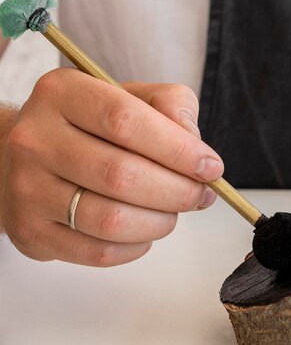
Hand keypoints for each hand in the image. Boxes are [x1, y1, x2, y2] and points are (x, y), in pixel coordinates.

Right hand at [0, 68, 222, 265]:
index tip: (210, 167)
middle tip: (200, 194)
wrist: (26, 158)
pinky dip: (136, 246)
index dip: (178, 149)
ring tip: (173, 211)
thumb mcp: (131, 96)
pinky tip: (144, 229)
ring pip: (111, 220)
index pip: (126, 121)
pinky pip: (98, 252)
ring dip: (160, 222)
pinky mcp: (30, 232)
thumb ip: (170, 105)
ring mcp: (27, 189)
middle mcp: (35, 139)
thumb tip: (196, 147)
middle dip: (178, 191)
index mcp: (63, 93)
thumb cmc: (91, 127)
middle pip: (122, 175)